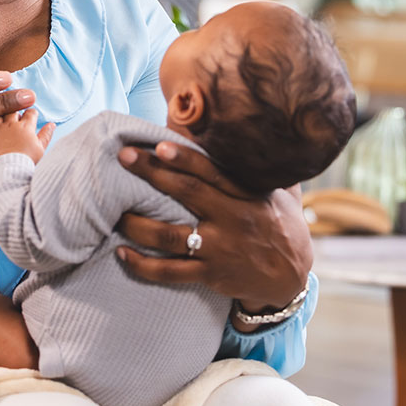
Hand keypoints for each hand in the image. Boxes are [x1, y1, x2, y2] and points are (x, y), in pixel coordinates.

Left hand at [0, 108, 54, 163]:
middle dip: (15, 109)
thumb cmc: (26, 164)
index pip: (30, 112)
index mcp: (26, 126)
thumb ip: (46, 135)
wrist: (10, 173)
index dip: (31, 113)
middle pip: (13, 108)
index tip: (30, 116)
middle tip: (14, 114)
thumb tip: (52, 124)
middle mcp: (10, 123)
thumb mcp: (41, 149)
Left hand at [113, 141, 312, 314]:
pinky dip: (143, 264)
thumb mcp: (280, 192)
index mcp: (246, 194)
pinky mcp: (210, 274)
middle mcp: (232, 218)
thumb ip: (262, 166)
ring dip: (137, 223)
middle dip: (152, 173)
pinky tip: (121, 253)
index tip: (159, 145)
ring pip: (170, 235)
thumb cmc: (281, 225)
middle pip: (186, 193)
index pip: (212, 172)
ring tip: (114, 212)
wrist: (291, 276)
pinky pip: (170, 271)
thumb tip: (254, 129)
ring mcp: (219, 248)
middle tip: (124, 157)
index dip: (185, 157)